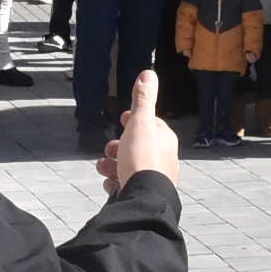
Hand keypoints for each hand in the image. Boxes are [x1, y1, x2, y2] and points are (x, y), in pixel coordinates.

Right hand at [100, 70, 179, 197]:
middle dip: (117, 146)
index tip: (123, 120)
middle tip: (111, 149)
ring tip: (105, 168)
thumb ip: (143, 99)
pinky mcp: (143, 193)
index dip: (134, 121)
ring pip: (128, 166)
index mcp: (165, 140)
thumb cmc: (143, 159)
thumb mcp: (141, 123)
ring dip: (111, 165)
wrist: (143, 198)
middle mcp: (163, 159)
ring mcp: (153, 178)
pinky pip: (125, 185)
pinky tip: (111, 184)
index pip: (150, 124)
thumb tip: (148, 73)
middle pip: (135, 146)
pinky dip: (115, 183)